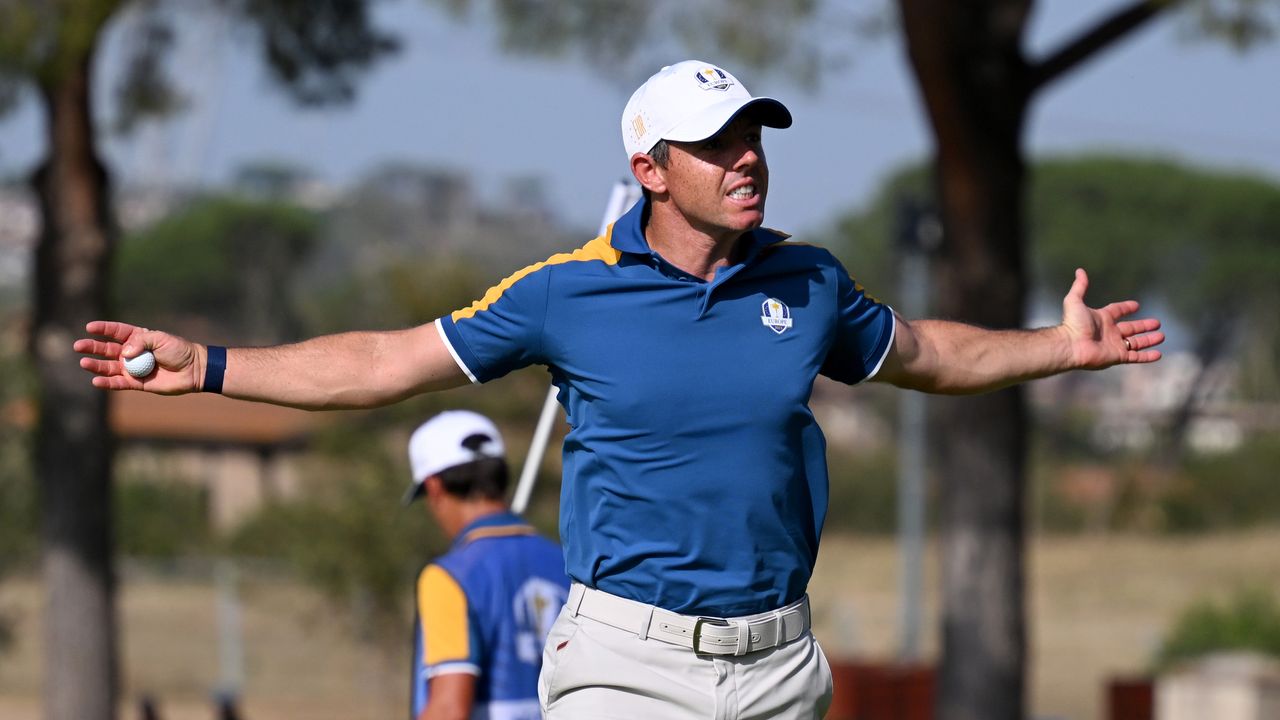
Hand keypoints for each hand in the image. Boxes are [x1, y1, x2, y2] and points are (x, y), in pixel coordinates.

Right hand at [74, 321, 203, 393]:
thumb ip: (140, 342)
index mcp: (138, 337)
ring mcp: (133, 368)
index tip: (90, 327)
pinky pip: (118, 383)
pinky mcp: (137, 383)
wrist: (193, 369)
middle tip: (78, 346)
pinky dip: (107, 383)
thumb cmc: (178, 350)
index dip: (103, 329)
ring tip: (84, 362)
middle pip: (106, 349)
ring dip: (96, 366)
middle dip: (92, 347)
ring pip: (109, 367)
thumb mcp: (160, 339)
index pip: (116, 332)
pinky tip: (96, 381)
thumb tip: (123, 353)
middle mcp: (132, 353)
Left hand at [1060, 268, 1163, 369]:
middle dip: (1144, 326)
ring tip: (1162, 336)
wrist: (1071, 346)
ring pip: (1136, 342)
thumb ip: (1080, 286)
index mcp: (1102, 318)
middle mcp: (1109, 332)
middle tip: (1157, 323)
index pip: (1117, 311)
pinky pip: (1136, 357)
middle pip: (1131, 328)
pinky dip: (1147, 356)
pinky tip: (1158, 354)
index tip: (1136, 305)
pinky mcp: (1118, 357)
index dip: (1126, 308)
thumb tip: (1079, 270)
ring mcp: (1114, 345)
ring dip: (1149, 340)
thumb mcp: (1075, 300)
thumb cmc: (1073, 324)